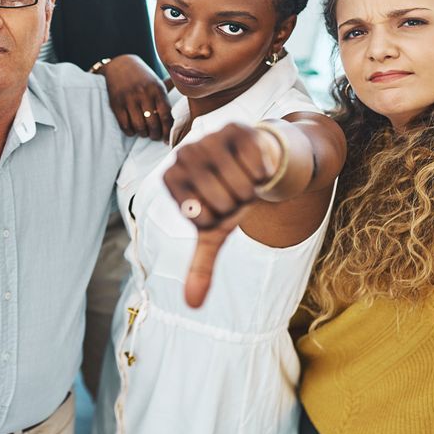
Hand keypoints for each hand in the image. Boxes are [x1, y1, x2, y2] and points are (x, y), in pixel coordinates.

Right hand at [100, 55, 172, 140]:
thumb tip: (186, 103)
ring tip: (145, 133)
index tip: (167, 139)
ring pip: (139, 126)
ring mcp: (129, 99)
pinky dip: (130, 132)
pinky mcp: (116, 104)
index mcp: (157, 89)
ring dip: (143, 134)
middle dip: (155, 135)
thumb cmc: (143, 77)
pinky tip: (133, 130)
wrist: (120, 64)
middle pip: (153, 124)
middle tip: (156, 137)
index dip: (167, 131)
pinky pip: (125, 125)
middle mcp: (143, 94)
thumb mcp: (157, 82)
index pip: (166, 115)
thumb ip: (169, 95)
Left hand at [163, 122, 280, 307]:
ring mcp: (208, 138)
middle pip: (223, 201)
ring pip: (241, 185)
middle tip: (235, 191)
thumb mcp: (214, 231)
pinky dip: (263, 171)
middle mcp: (183, 155)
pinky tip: (254, 163)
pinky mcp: (236, 129)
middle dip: (238, 203)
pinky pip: (257, 165)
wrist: (255, 162)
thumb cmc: (228, 196)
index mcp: (171, 180)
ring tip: (243, 178)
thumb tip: (192, 304)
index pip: (202, 218)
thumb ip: (200, 266)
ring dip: (252, 188)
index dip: (220, 218)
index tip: (218, 206)